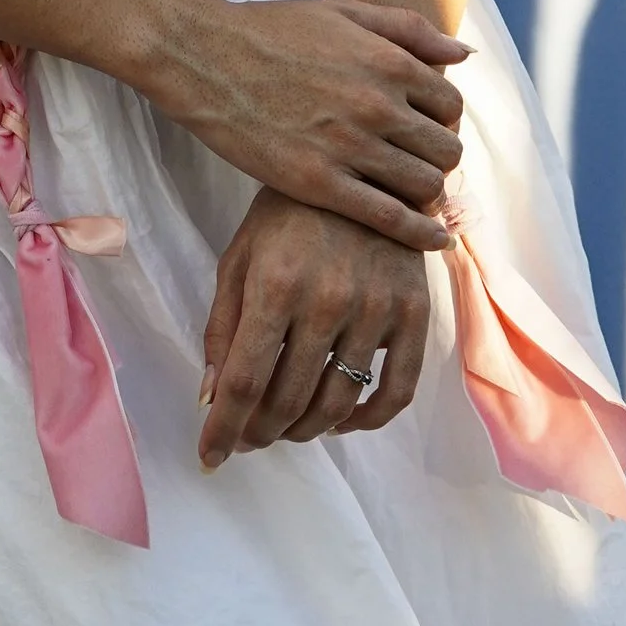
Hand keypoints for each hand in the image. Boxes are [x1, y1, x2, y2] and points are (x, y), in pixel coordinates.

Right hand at [143, 0, 464, 248]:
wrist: (205, 57)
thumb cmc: (272, 31)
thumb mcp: (345, 13)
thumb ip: (409, 29)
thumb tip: (464, 54)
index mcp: (387, 61)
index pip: (450, 104)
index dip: (444, 120)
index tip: (426, 130)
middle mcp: (377, 104)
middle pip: (445, 149)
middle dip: (439, 159)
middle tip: (419, 165)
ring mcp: (349, 146)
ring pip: (425, 186)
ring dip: (429, 194)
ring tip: (414, 197)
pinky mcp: (320, 183)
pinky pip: (389, 218)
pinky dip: (419, 234)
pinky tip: (432, 241)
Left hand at [199, 192, 430, 468]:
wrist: (365, 167)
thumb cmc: (288, 211)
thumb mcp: (241, 255)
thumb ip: (224, 325)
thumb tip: (210, 398)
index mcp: (276, 283)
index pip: (243, 381)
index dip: (224, 429)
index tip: (210, 458)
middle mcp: (328, 301)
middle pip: (288, 401)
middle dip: (260, 433)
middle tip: (248, 438)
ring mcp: (377, 309)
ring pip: (337, 404)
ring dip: (305, 431)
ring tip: (286, 428)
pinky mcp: (414, 313)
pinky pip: (395, 392)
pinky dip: (366, 422)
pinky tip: (340, 421)